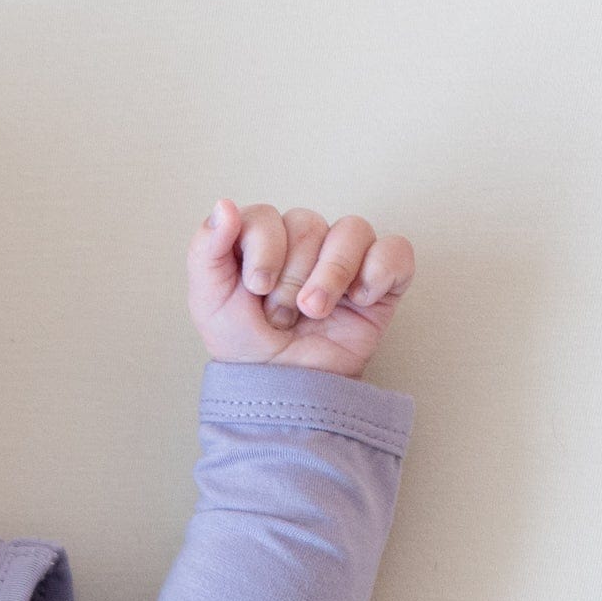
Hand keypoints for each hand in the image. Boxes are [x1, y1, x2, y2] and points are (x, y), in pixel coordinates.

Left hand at [186, 201, 413, 377]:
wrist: (285, 395)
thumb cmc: (247, 350)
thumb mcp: (209, 303)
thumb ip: (205, 251)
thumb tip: (224, 206)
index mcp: (264, 243)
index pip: (265, 216)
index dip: (263, 250)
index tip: (257, 289)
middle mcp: (306, 244)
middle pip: (307, 224)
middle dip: (291, 278)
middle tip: (282, 316)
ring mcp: (345, 261)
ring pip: (352, 229)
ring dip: (331, 275)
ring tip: (315, 312)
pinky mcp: (380, 282)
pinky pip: (395, 251)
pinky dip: (379, 272)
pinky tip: (360, 300)